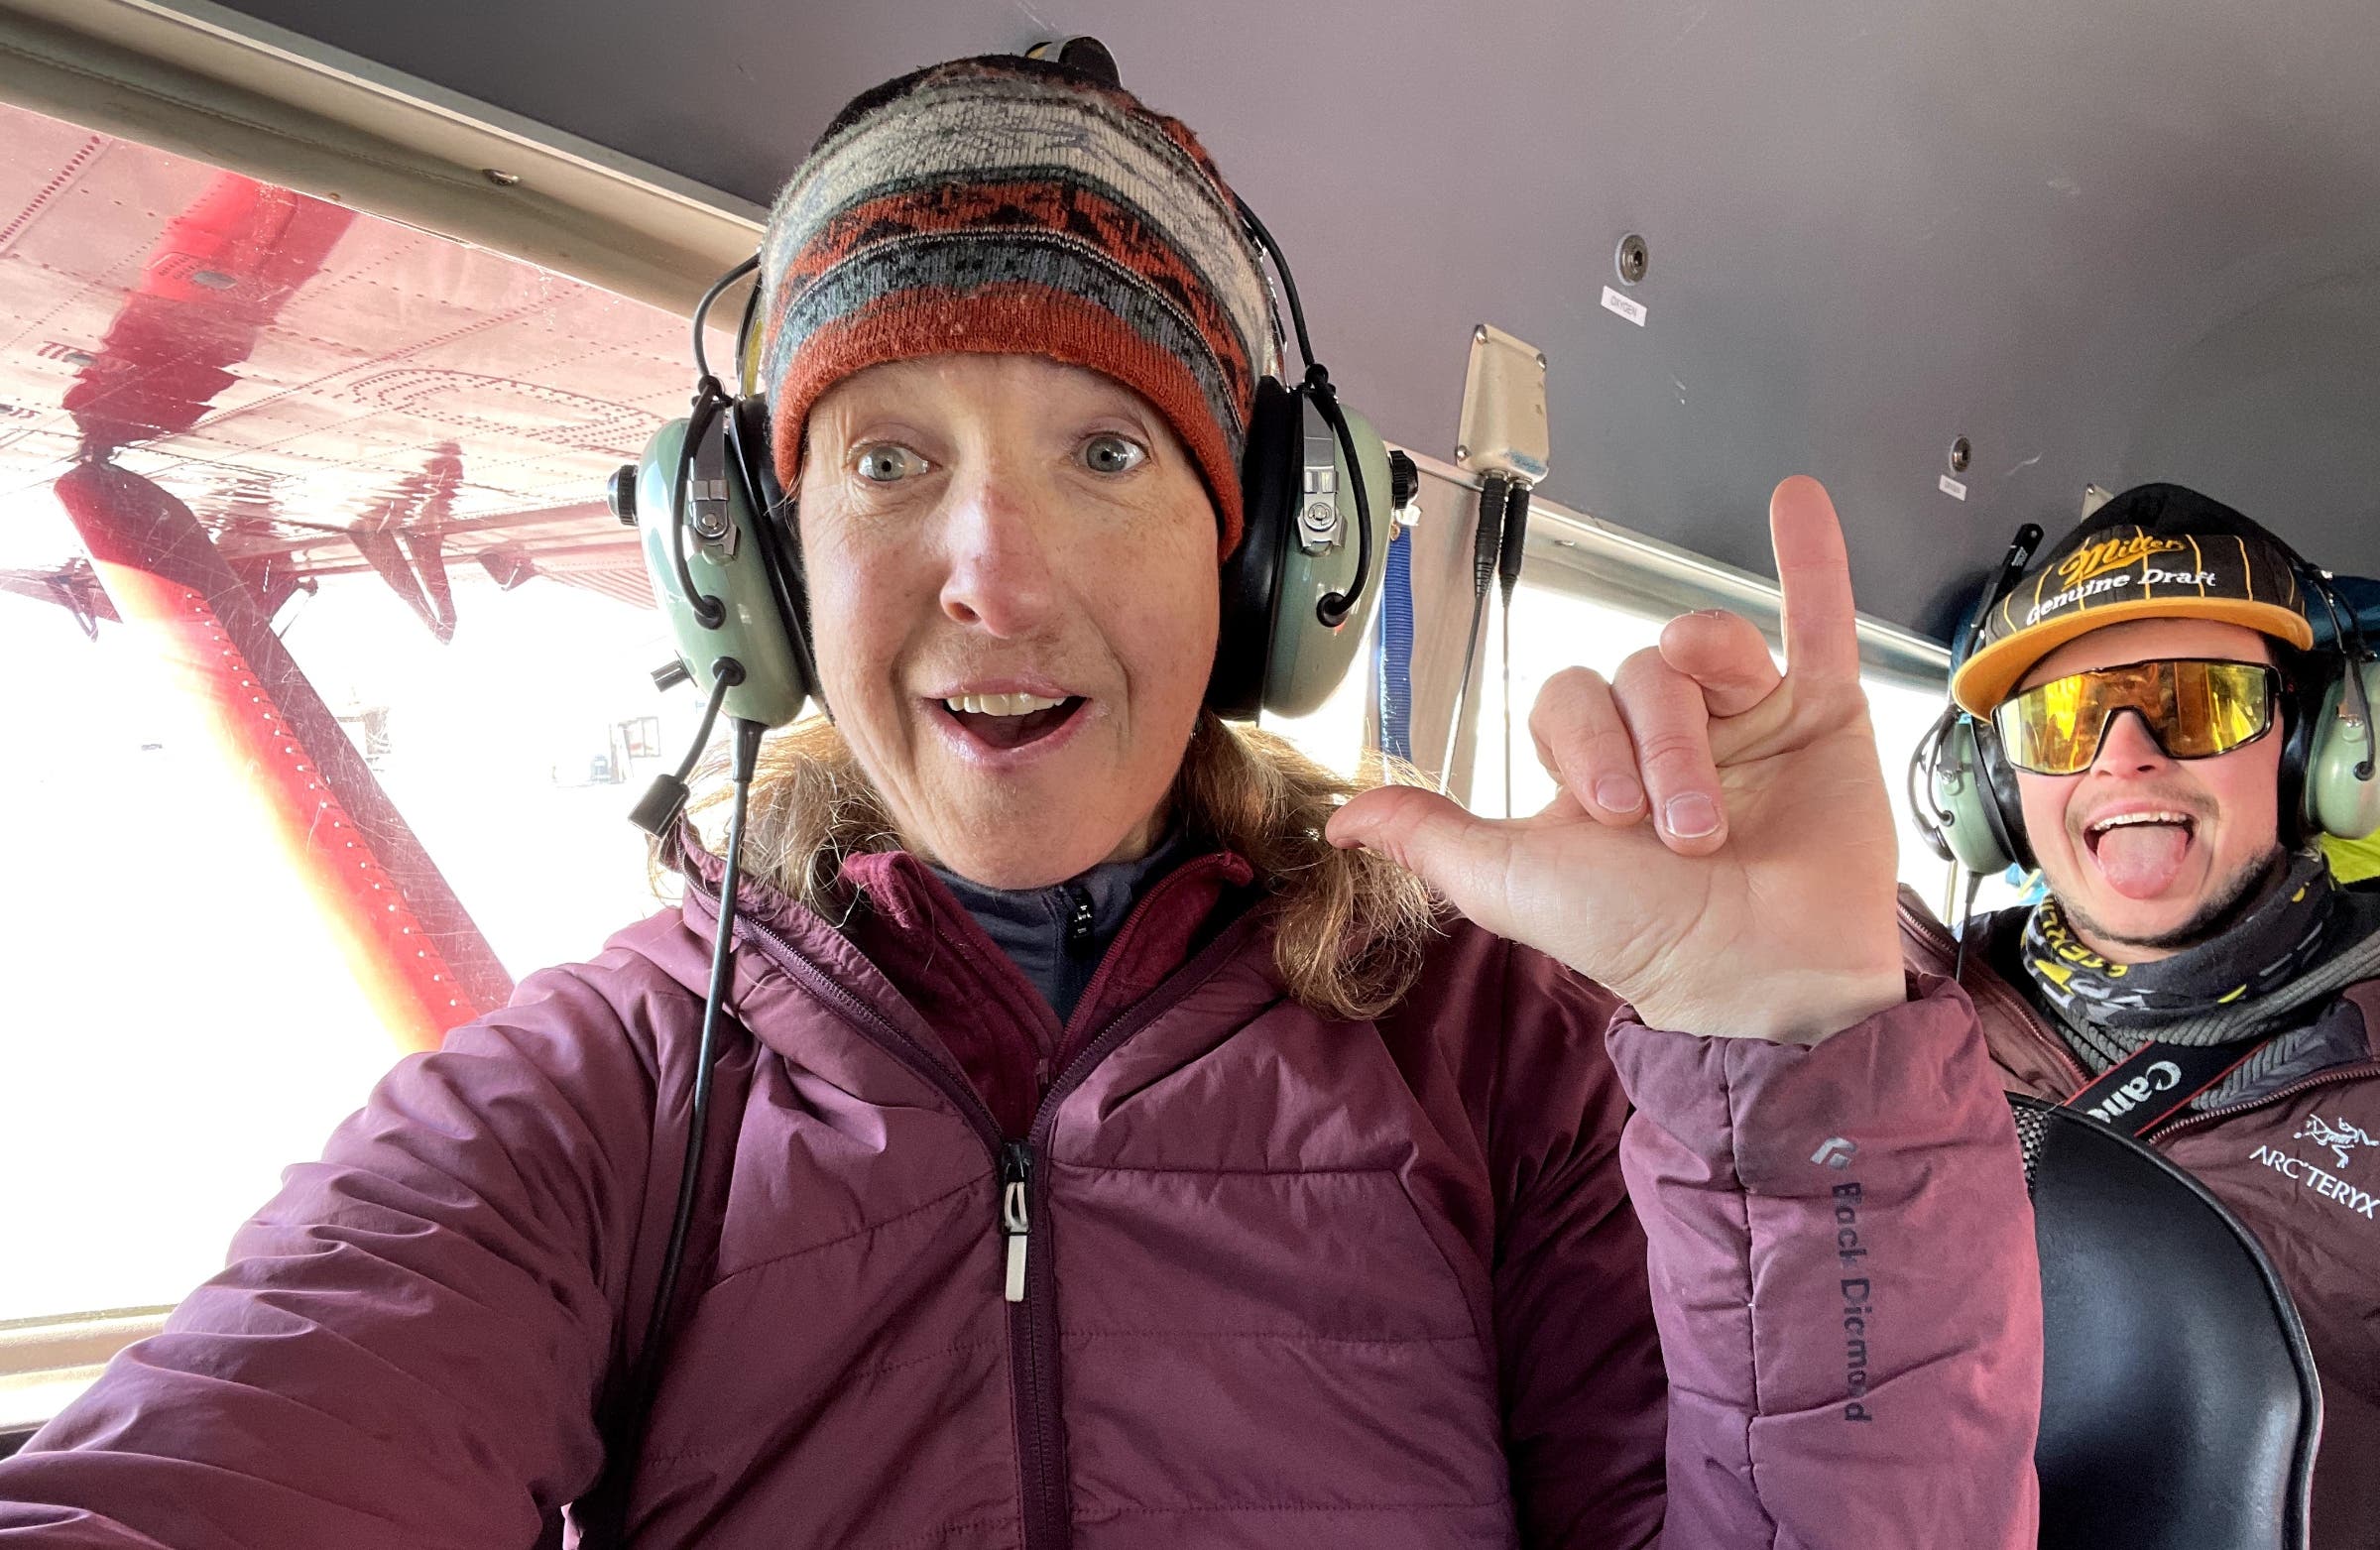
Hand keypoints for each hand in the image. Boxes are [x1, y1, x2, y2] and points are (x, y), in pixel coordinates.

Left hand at [1327, 476, 1904, 1042]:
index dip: (1583, 739)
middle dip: (1655, 748)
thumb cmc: (1644, 940)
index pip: (1569, 696)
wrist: (1760, 979)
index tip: (1610, 814)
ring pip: (1714, 651)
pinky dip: (1812, 562)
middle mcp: (1671, 738)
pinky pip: (1816, 622)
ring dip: (1711, 711)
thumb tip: (1343, 819)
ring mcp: (1749, 723)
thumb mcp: (1513, 884)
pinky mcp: (1823, 718)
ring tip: (1724, 803)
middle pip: (1642, 674)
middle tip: (1676, 830)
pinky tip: (1798, 504)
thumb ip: (1432, 838)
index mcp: (1599, 769)